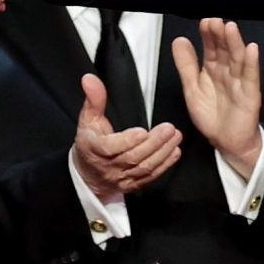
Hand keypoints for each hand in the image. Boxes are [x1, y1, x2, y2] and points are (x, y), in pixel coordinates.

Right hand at [72, 74, 182, 197]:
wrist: (88, 175)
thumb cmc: (90, 143)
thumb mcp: (87, 120)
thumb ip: (93, 99)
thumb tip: (90, 79)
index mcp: (94, 149)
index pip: (110, 148)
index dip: (127, 141)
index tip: (142, 131)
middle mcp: (108, 166)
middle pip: (133, 158)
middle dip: (153, 143)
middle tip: (169, 129)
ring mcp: (122, 178)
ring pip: (144, 168)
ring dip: (162, 153)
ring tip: (175, 136)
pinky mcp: (133, 185)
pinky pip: (151, 177)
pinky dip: (164, 165)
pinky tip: (174, 152)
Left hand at [175, 22, 262, 177]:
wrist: (226, 142)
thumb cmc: (211, 115)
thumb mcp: (191, 89)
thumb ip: (186, 65)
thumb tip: (179, 40)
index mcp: (213, 69)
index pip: (211, 47)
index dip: (208, 35)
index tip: (204, 21)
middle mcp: (228, 71)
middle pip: (225, 50)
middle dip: (220, 35)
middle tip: (214, 21)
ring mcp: (240, 81)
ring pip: (238, 59)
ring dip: (235, 43)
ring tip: (230, 27)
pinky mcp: (250, 94)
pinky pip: (251, 77)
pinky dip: (252, 63)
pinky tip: (252, 49)